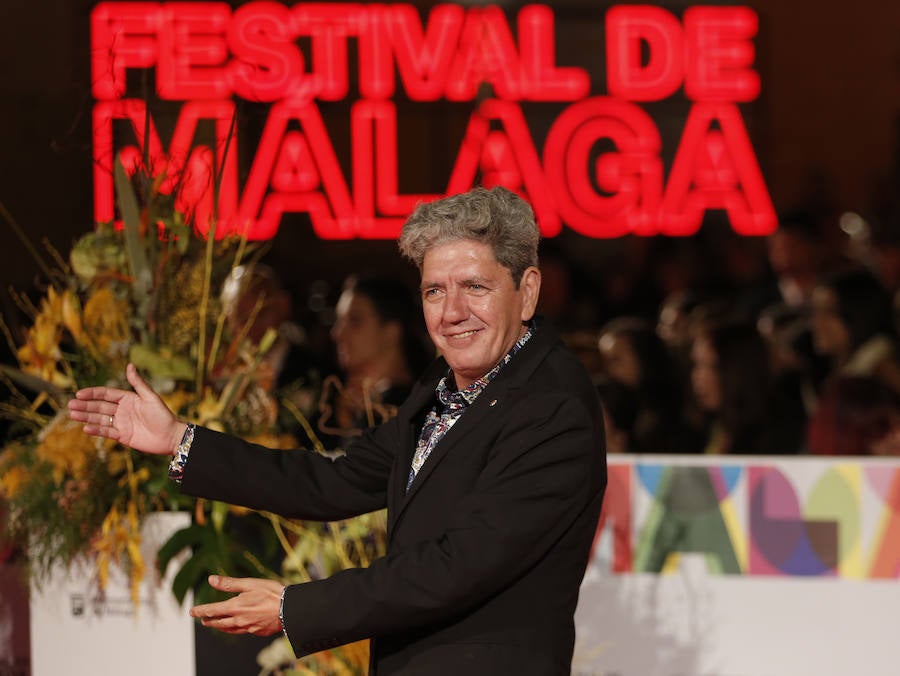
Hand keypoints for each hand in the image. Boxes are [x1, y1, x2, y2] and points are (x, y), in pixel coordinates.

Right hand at [67, 362, 185, 454]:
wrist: (171, 436)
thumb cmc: (163, 415)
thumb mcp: (150, 397)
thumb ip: (138, 383)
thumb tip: (130, 365)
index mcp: (128, 399)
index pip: (106, 394)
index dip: (93, 394)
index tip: (79, 394)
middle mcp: (122, 410)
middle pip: (100, 407)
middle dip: (85, 406)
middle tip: (69, 405)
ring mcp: (121, 423)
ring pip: (100, 419)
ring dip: (86, 417)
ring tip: (73, 415)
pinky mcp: (122, 436)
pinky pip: (106, 432)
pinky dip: (96, 430)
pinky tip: (85, 428)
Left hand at [191, 575, 284, 635]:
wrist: (290, 609)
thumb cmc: (272, 593)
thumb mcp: (250, 583)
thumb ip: (229, 583)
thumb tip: (211, 579)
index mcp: (235, 606)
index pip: (212, 610)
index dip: (200, 610)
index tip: (192, 611)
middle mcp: (239, 619)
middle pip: (218, 622)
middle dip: (208, 620)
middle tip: (202, 619)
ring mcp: (248, 627)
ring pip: (228, 629)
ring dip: (218, 626)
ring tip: (214, 624)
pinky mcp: (256, 631)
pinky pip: (240, 631)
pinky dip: (233, 629)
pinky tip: (235, 627)